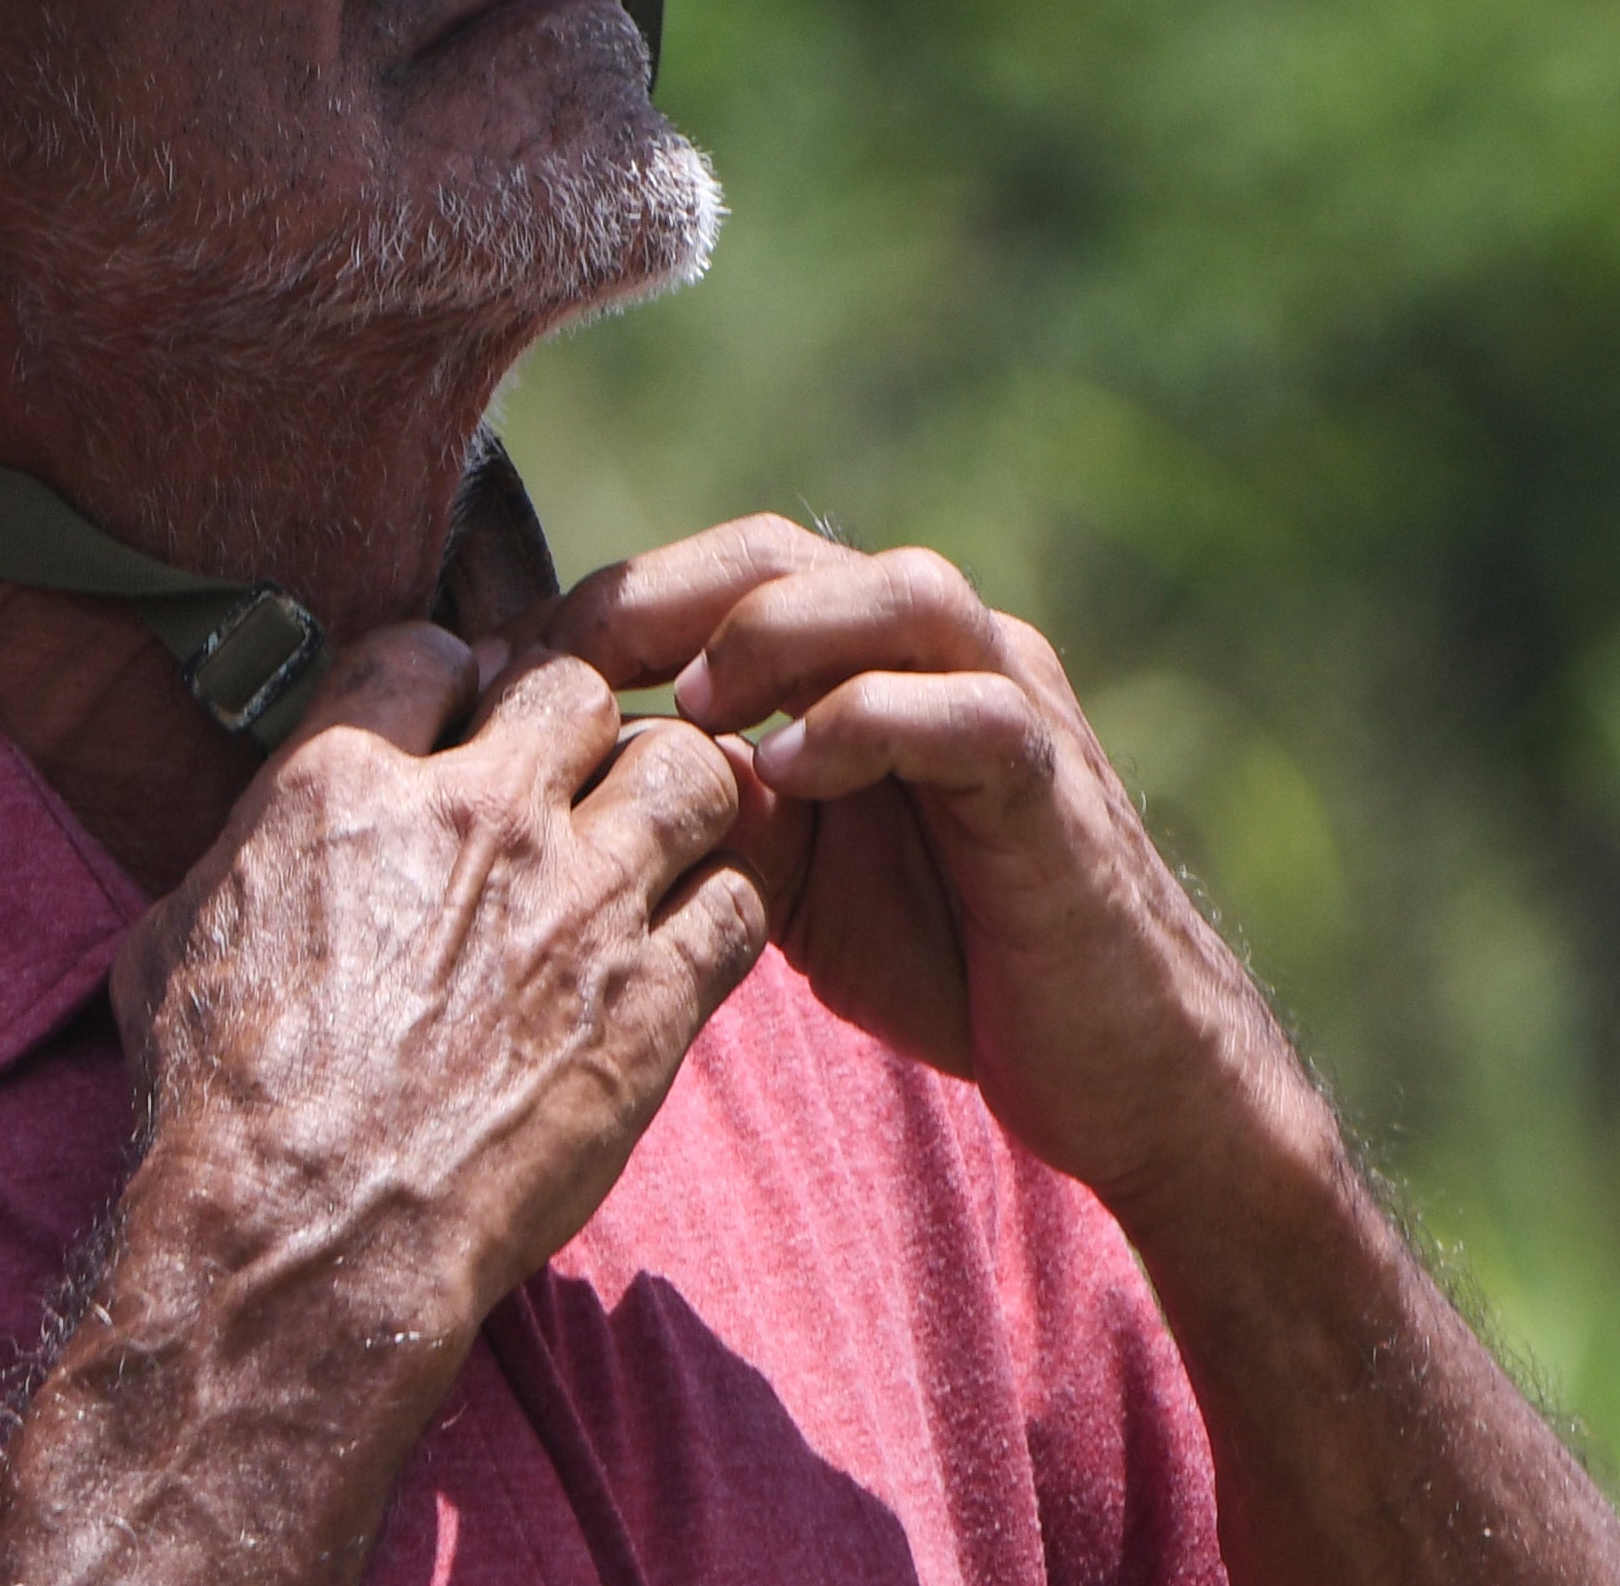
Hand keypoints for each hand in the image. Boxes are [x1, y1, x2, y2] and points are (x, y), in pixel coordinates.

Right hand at [0, 629, 765, 1585]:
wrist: (305, 1241)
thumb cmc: (217, 1105)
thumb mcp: (176, 937)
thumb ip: (238, 851)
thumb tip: (250, 833)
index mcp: (344, 783)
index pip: (430, 646)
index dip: (448, 677)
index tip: (457, 720)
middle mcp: (474, 816)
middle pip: (575, 684)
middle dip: (572, 721)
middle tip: (563, 780)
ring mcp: (577, 905)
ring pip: (686, 766)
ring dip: (671, 793)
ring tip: (647, 839)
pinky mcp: (649, 1001)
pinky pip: (738, 899)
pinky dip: (721, 906)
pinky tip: (686, 936)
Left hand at [539, 520, 1327, 1223]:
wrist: (1117, 1069)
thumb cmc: (948, 961)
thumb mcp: (788, 873)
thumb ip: (707, 800)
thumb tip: (564, 766)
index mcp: (871, 657)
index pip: (726, 570)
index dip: (610, 603)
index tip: (503, 665)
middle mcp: (945, 650)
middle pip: (790, 549)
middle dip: (661, 594)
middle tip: (559, 662)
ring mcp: (1011, 703)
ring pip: (898, 592)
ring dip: (776, 634)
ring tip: (690, 707)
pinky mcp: (1055, 784)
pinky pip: (969, 710)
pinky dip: (867, 723)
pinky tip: (788, 775)